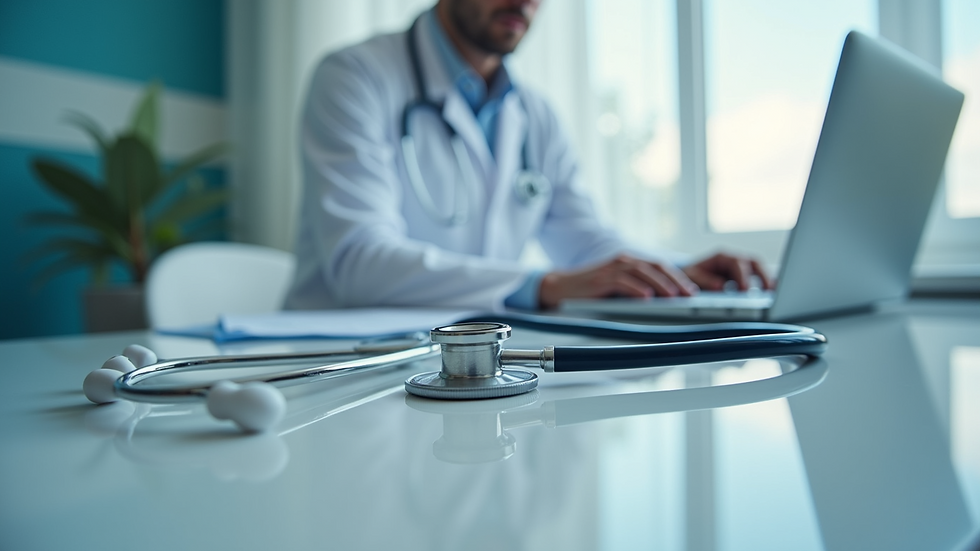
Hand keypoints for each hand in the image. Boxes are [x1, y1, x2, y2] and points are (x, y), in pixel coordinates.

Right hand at [538, 255, 698, 309]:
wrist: (559, 287)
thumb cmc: (590, 291)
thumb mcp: (618, 288)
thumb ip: (637, 289)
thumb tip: (663, 302)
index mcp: (629, 262)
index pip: (660, 266)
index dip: (678, 277)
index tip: (693, 290)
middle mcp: (623, 261)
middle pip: (655, 267)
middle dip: (676, 280)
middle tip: (690, 294)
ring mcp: (611, 269)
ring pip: (642, 272)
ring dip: (660, 284)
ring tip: (674, 296)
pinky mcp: (600, 279)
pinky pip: (622, 282)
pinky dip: (636, 288)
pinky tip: (646, 297)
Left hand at [681, 252, 773, 291]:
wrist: (686, 279)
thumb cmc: (689, 277)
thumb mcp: (691, 277)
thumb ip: (704, 280)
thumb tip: (720, 286)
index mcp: (721, 257)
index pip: (737, 263)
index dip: (743, 276)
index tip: (745, 289)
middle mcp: (733, 260)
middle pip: (753, 263)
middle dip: (762, 276)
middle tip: (767, 291)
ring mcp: (740, 268)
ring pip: (759, 270)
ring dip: (767, 281)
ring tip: (773, 294)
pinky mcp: (744, 278)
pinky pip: (759, 279)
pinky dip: (766, 285)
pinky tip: (772, 295)